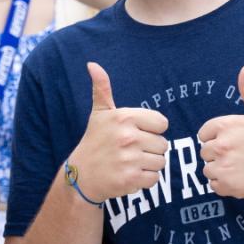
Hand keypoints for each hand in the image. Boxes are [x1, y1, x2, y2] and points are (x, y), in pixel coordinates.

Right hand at [67, 63, 168, 201]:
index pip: (162, 123)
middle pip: (163, 144)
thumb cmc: (94, 141)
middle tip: (131, 150)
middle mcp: (128, 137)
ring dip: (149, 164)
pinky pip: (154, 178)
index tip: (136, 133)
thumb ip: (102, 88)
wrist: (81, 176)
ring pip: (160, 162)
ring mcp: (129, 160)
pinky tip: (130, 174)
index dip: (152, 130)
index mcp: (124, 118)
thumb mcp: (99, 113)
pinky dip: (145, 179)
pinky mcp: (131, 179)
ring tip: (130, 162)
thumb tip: (92, 64)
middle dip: (150, 148)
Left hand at [199, 66, 243, 198]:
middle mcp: (220, 145)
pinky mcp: (227, 185)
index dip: (218, 138)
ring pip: (208, 169)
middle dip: (219, 154)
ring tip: (243, 167)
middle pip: (205, 152)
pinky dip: (225, 185)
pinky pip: (214, 186)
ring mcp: (222, 166)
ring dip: (221, 170)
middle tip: (242, 156)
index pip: (204, 134)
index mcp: (225, 125)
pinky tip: (243, 179)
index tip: (234, 142)